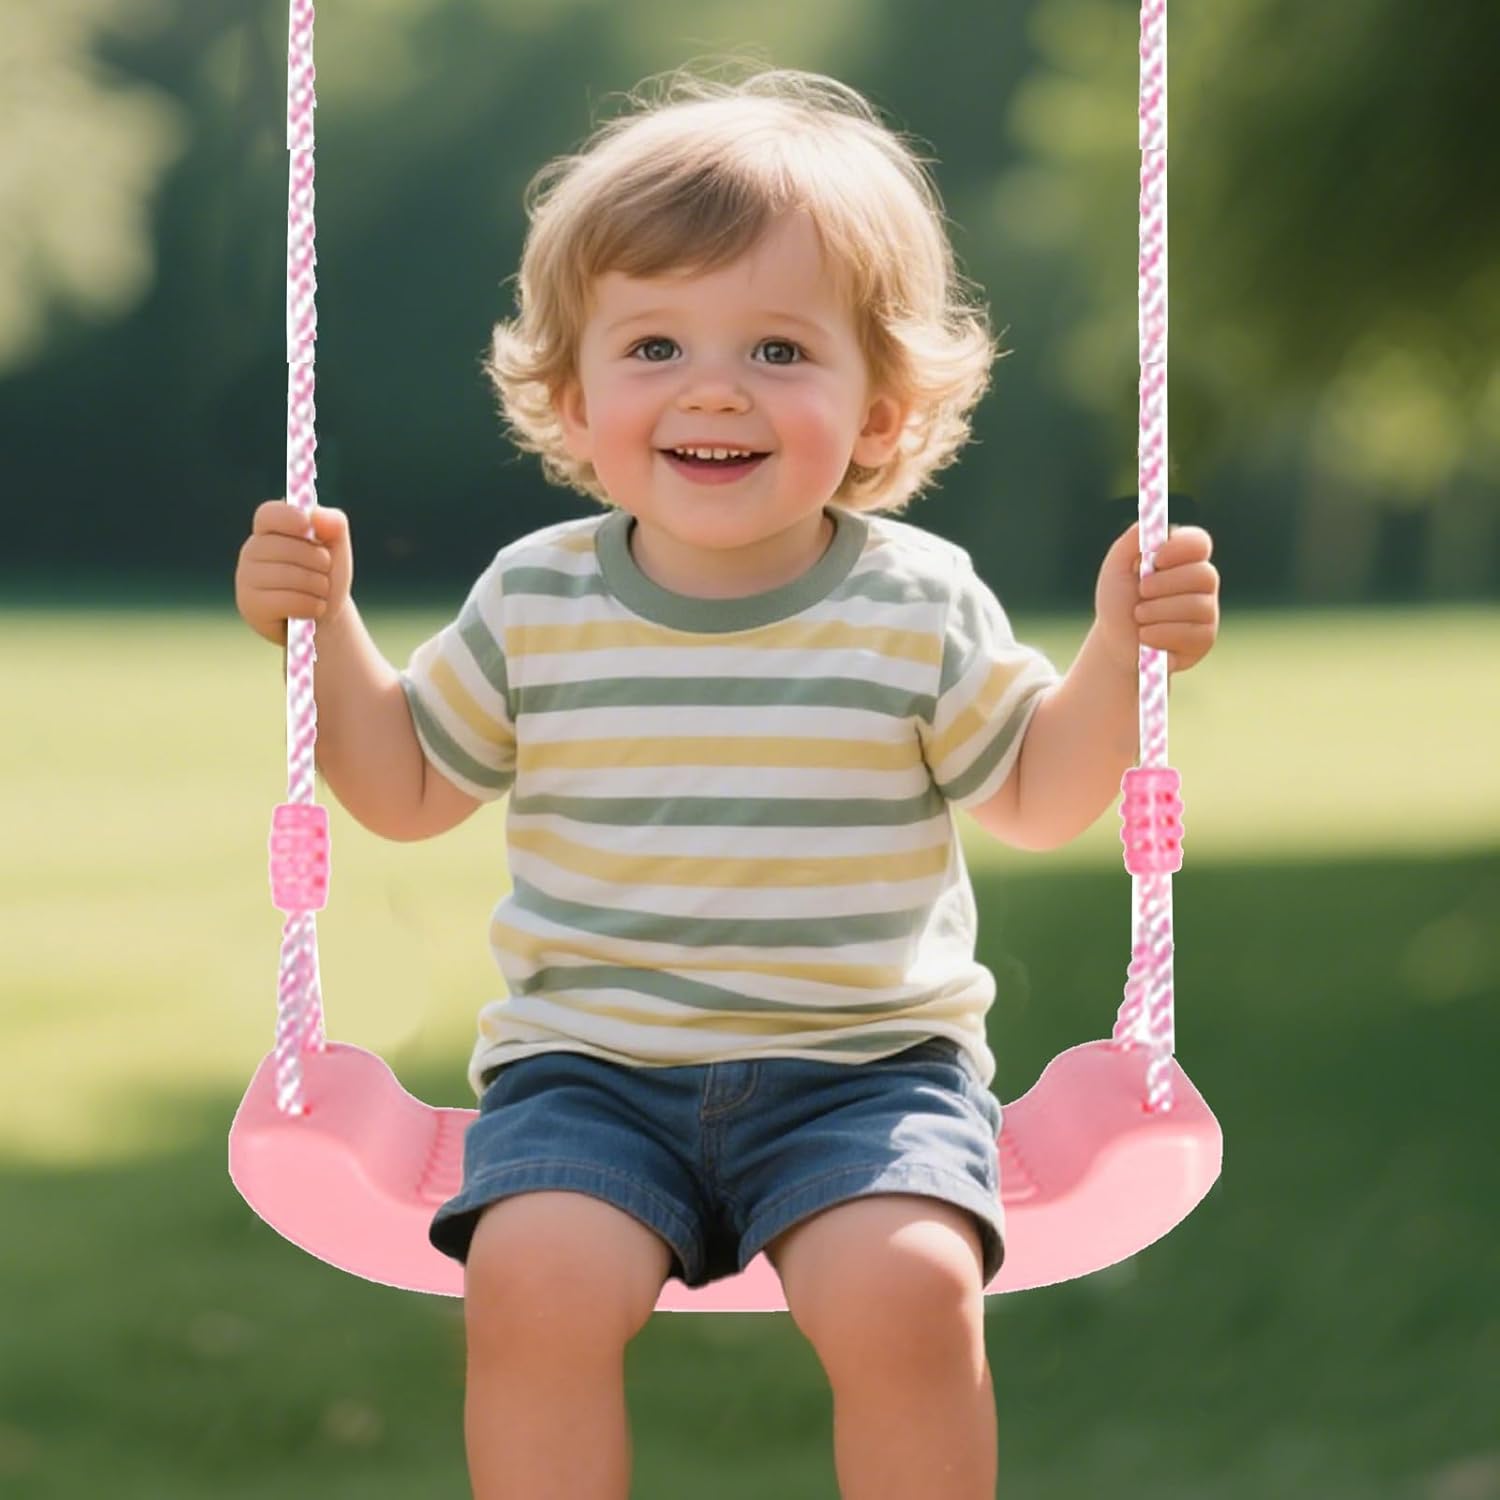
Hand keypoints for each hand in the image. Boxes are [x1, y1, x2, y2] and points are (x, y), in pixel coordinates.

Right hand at [235, 500, 353, 645]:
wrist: (323, 614)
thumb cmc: (325, 574)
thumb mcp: (336, 547)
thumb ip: (333, 524)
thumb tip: (316, 516)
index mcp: (269, 529)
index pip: (268, 514)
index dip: (287, 517)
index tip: (307, 526)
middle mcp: (251, 550)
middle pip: (285, 548)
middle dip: (319, 561)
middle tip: (326, 570)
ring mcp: (246, 578)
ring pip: (288, 576)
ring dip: (319, 586)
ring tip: (322, 592)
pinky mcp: (250, 605)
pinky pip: (286, 601)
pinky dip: (311, 605)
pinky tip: (315, 608)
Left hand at [1094, 522, 1218, 675]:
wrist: (1114, 642)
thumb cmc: (1117, 602)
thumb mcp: (1116, 568)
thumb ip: (1132, 541)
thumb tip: (1152, 518)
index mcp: (1183, 558)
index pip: (1200, 542)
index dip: (1181, 549)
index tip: (1156, 560)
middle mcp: (1201, 581)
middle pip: (1203, 574)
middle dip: (1164, 586)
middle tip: (1141, 593)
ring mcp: (1207, 610)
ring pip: (1196, 606)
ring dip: (1156, 612)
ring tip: (1140, 617)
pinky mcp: (1205, 638)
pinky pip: (1192, 633)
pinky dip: (1160, 634)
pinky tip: (1147, 637)